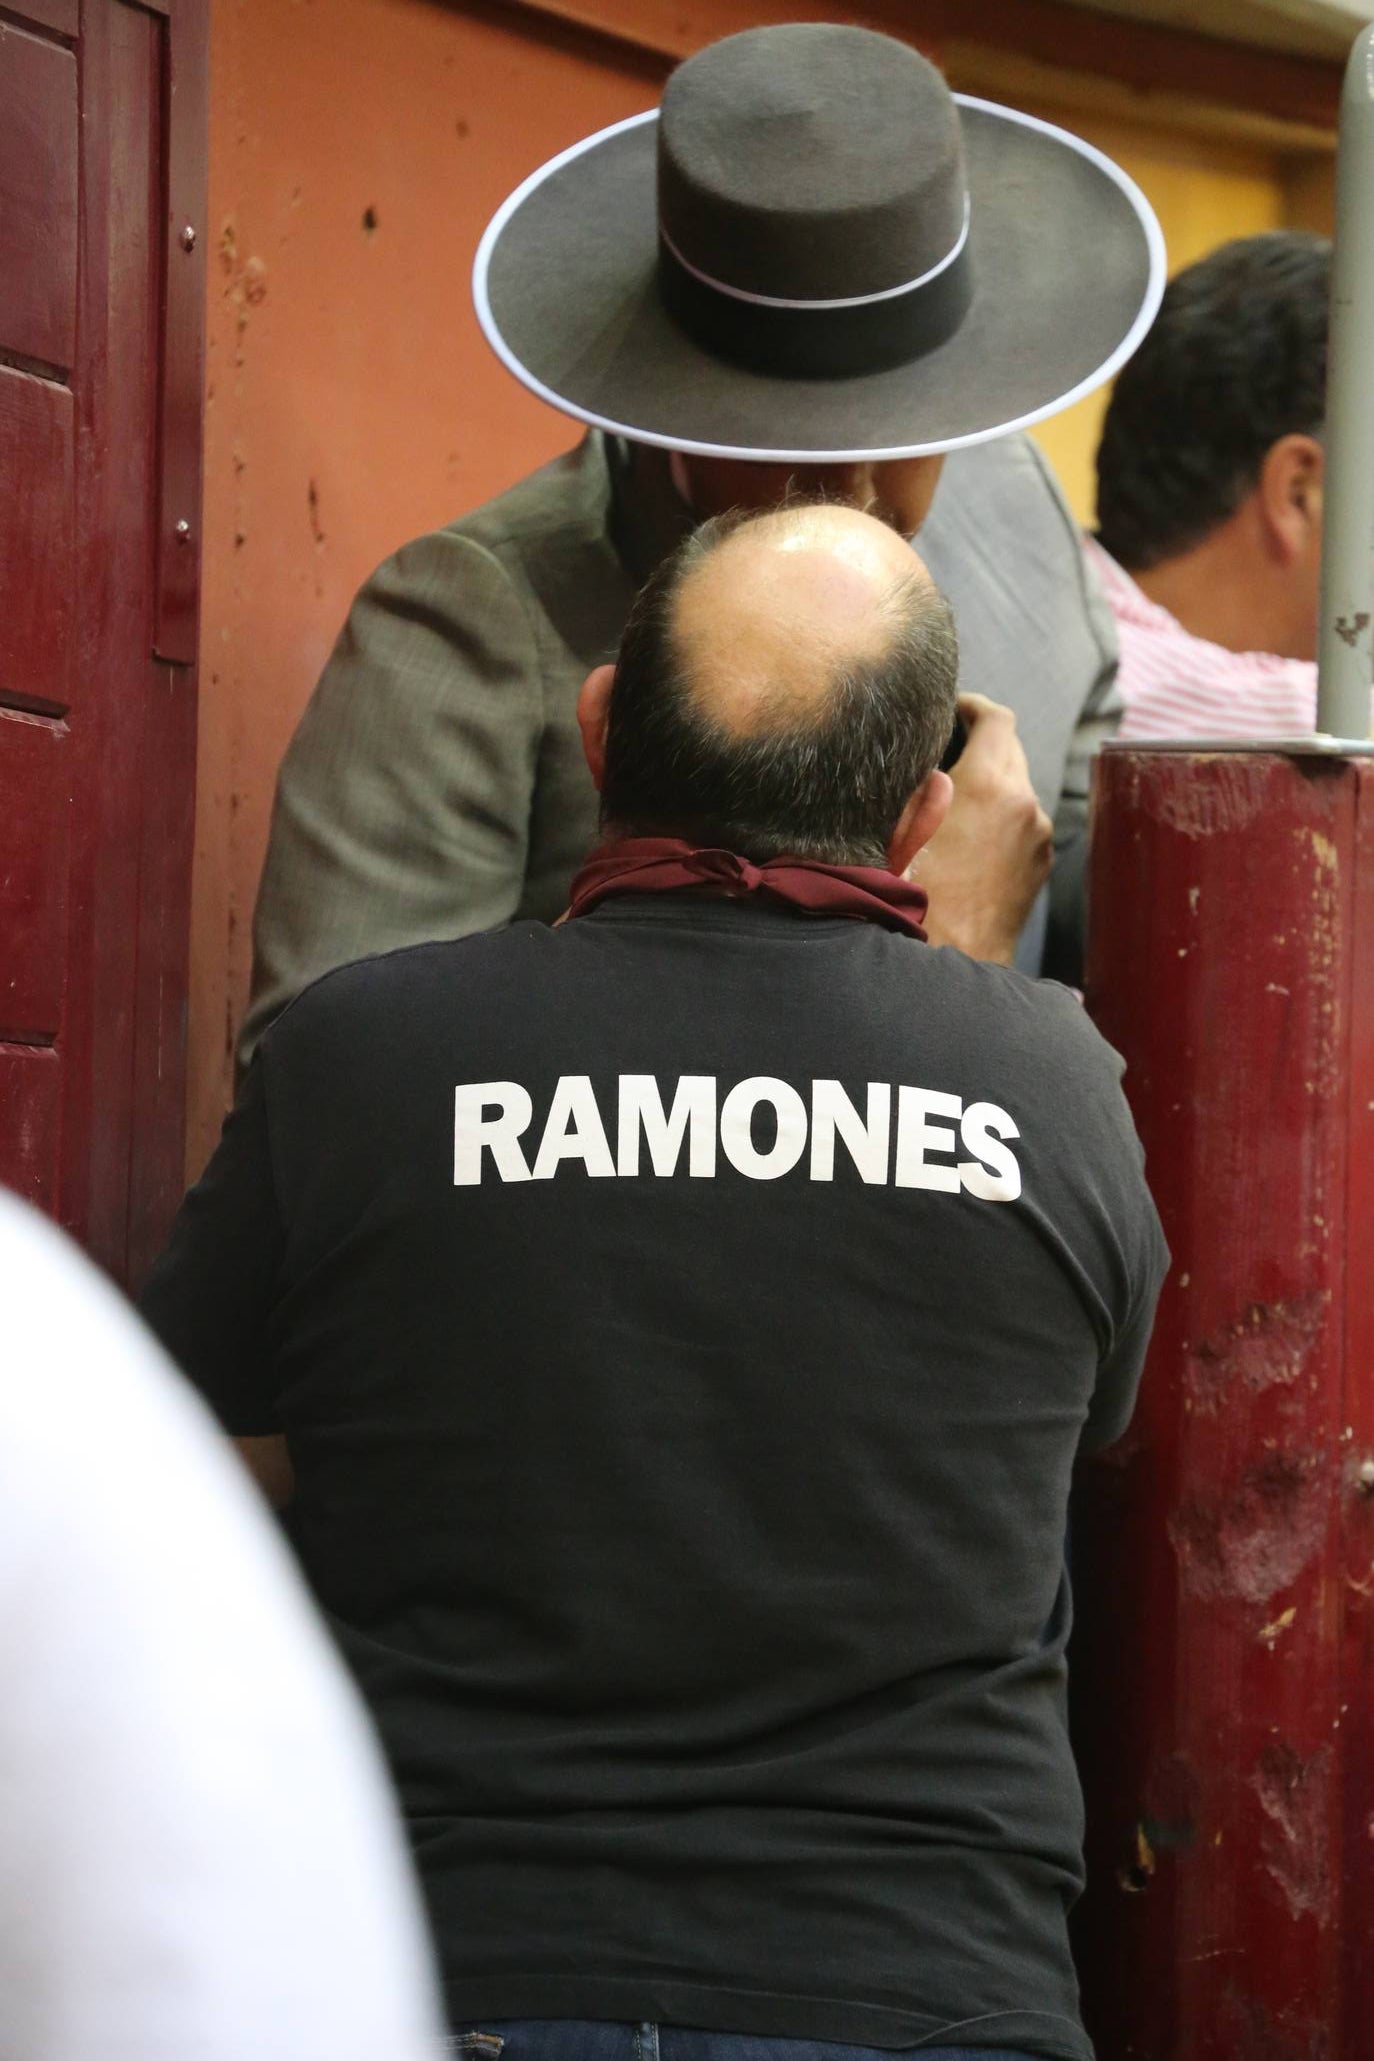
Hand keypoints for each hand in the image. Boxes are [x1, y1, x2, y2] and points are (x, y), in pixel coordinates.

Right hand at [908, 693, 1052, 962]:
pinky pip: (1024, 821)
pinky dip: (1003, 816)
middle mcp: (1024, 803)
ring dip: (992, 783)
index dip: (973, 705)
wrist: (952, 959)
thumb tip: (934, 765)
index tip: (956, 707)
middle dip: (981, 742)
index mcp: (988, 784)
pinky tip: (971, 838)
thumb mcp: (898, 830)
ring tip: (955, 799)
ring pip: (1018, 787)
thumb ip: (920, 786)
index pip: (995, 718)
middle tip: (949, 745)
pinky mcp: (1041, 862)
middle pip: (1010, 748)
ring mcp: (1039, 834)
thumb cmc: (916, 898)